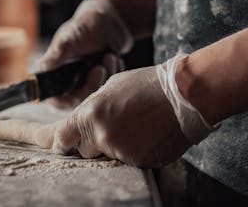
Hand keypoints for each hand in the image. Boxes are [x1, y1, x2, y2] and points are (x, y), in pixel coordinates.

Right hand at [39, 0, 132, 107]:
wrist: (109, 20)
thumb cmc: (86, 24)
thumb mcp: (72, 36)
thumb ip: (59, 52)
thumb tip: (42, 68)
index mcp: (55, 73)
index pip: (57, 101)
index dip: (69, 100)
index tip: (85, 86)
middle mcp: (69, 82)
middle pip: (80, 102)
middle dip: (94, 85)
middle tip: (101, 67)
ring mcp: (86, 83)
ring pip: (97, 96)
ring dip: (108, 76)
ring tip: (111, 56)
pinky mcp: (103, 82)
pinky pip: (112, 90)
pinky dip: (115, 75)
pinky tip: (115, 59)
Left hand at [52, 55, 214, 167]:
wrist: (185, 95)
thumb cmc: (148, 84)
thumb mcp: (112, 86)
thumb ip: (93, 106)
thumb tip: (84, 119)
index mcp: (90, 114)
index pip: (62, 138)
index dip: (63, 141)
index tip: (66, 142)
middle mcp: (102, 136)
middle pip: (85, 150)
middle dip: (94, 141)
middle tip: (114, 125)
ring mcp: (121, 151)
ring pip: (109, 155)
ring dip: (117, 145)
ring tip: (137, 126)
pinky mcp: (140, 162)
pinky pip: (130, 160)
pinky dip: (136, 150)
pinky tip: (149, 134)